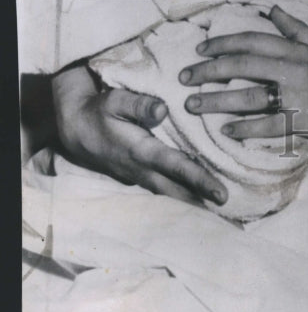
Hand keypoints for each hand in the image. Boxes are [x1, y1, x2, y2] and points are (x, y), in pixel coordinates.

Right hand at [52, 64, 226, 204]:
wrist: (74, 127)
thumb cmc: (99, 110)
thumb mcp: (117, 100)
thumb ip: (140, 104)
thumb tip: (164, 109)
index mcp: (141, 151)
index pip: (177, 167)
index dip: (200, 180)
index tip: (221, 193)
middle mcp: (141, 169)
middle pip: (177, 190)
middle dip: (203, 201)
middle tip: (230, 210)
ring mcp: (137, 176)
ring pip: (168, 193)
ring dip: (191, 202)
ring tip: (218, 210)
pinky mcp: (136, 175)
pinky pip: (161, 188)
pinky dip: (178, 195)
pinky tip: (194, 197)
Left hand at [180, 6, 307, 154]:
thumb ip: (296, 29)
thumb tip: (272, 8)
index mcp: (298, 50)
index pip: (253, 40)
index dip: (223, 43)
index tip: (199, 49)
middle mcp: (295, 69)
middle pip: (244, 65)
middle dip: (209, 70)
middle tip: (184, 77)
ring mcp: (298, 96)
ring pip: (249, 96)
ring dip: (216, 100)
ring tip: (193, 104)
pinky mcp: (301, 122)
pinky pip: (266, 126)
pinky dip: (244, 128)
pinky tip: (225, 130)